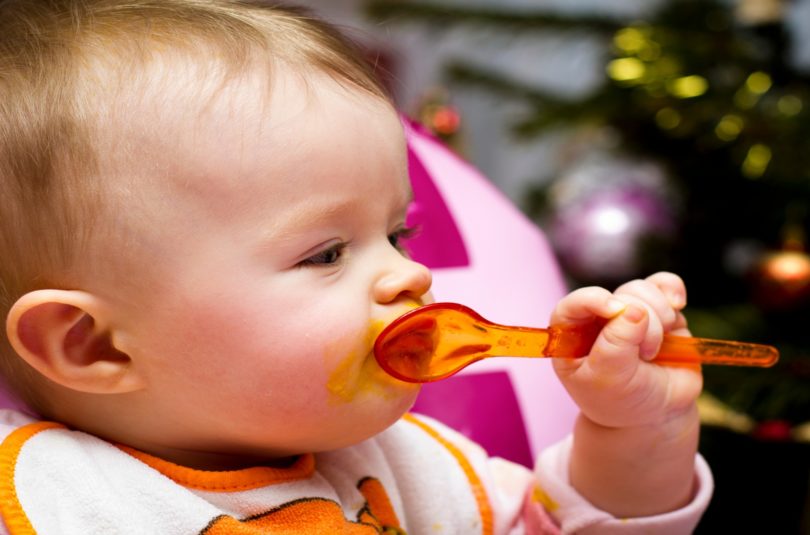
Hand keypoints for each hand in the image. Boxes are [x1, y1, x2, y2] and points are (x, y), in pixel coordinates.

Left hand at [550, 273, 703, 515]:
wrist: (654, 417)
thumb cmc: (620, 400)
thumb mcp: (609, 380)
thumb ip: (616, 345)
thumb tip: (634, 310)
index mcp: (572, 335)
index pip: (573, 306)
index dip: (592, 299)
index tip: (614, 309)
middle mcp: (599, 320)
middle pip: (619, 297)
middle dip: (640, 322)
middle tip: (645, 355)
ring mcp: (630, 314)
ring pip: (643, 290)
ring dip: (658, 315)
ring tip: (656, 348)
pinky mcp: (660, 313)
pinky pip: (665, 284)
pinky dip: (672, 289)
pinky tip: (678, 304)